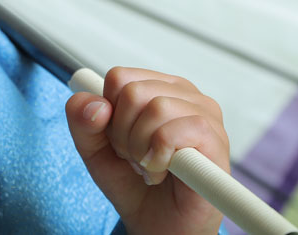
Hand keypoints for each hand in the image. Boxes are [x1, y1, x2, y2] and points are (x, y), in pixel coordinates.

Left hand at [65, 67, 228, 234]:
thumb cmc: (134, 184)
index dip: (108, 113)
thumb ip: (82, 121)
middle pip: (133, 92)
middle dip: (123, 134)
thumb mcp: (94, 150)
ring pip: (155, 109)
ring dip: (140, 148)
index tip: (118, 139)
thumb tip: (96, 104)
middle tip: (135, 158)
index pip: (119, 77)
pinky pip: (173, 133)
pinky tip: (162, 171)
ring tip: (149, 166)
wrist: (159, 226)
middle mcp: (185, 95)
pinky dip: (157, 157)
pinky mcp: (215, 142)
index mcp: (158, 87)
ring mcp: (205, 116)